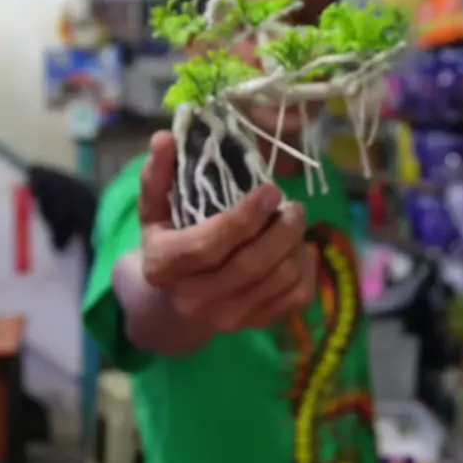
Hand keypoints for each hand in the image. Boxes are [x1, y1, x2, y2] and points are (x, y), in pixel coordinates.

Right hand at [140, 131, 315, 331]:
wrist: (173, 302)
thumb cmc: (168, 241)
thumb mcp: (155, 209)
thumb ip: (159, 174)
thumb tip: (164, 137)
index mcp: (165, 265)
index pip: (210, 244)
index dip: (245, 217)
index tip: (271, 190)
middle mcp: (194, 299)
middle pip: (252, 265)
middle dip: (283, 230)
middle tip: (295, 205)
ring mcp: (226, 318)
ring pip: (279, 281)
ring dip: (296, 245)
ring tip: (294, 222)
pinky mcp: (253, 325)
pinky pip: (296, 299)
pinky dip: (307, 270)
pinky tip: (298, 250)